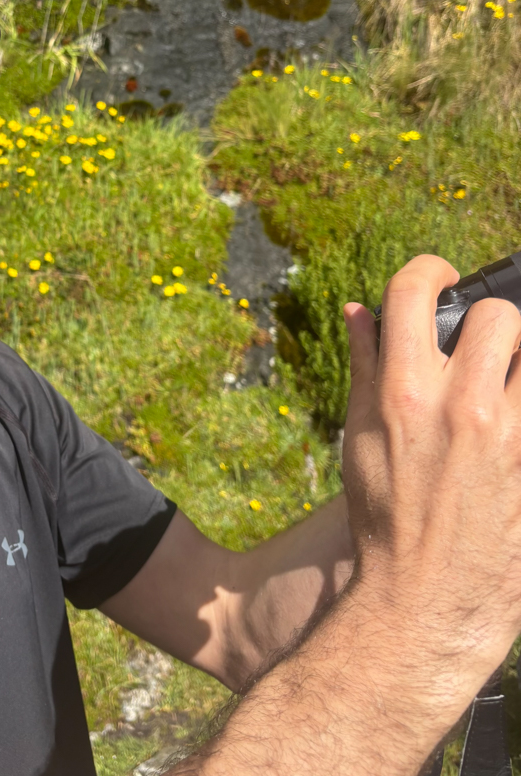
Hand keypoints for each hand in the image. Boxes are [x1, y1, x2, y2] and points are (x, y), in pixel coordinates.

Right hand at [342, 254, 520, 701]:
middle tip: (481, 344)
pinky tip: (511, 415)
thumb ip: (365, 364)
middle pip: (499, 314)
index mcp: (404, 391)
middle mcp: (461, 406)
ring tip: (505, 382)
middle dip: (490, 320)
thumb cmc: (384, 514)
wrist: (425, 594)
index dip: (428, 270)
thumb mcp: (359, 435)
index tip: (437, 279)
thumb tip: (359, 310)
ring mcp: (509, 436)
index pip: (416, 291)